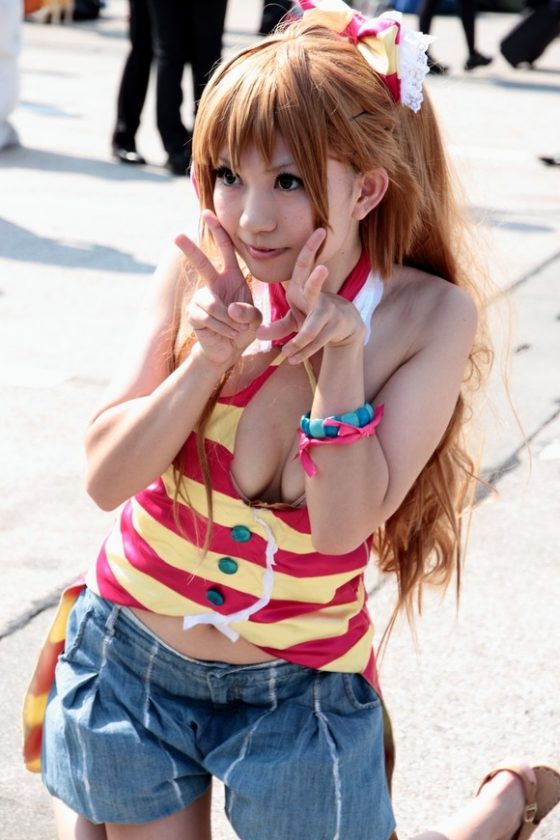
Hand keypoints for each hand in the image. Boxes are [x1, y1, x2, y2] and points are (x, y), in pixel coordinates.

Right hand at [175, 211, 261, 366]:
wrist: (229, 350)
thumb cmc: (243, 329)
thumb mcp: (255, 320)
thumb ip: (249, 313)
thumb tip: (230, 309)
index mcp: (231, 278)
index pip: (225, 250)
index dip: (218, 232)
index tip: (206, 213)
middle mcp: (214, 284)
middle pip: (201, 263)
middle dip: (190, 249)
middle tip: (177, 235)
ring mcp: (202, 298)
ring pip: (212, 304)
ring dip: (229, 321)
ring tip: (235, 330)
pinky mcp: (194, 313)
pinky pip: (208, 317)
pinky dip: (222, 328)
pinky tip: (226, 333)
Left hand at [256, 229, 365, 363]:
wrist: (343, 329)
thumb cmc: (313, 317)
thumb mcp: (294, 320)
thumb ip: (276, 327)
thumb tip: (258, 334)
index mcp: (304, 289)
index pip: (306, 265)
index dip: (311, 248)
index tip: (320, 230)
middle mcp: (318, 298)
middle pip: (316, 289)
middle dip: (317, 279)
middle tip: (322, 268)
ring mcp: (328, 312)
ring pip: (311, 329)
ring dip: (299, 343)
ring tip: (287, 354)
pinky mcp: (334, 328)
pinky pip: (315, 342)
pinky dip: (303, 352)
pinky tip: (293, 360)